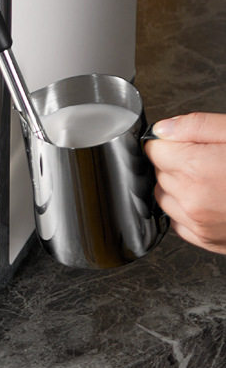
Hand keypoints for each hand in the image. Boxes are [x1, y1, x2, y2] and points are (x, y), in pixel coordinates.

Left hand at [145, 112, 225, 252]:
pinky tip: (213, 199)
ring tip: (212, 179)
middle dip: (176, 162)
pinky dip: (188, 209)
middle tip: (207, 159)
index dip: (169, 142)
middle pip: (159, 172)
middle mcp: (192, 200)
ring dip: (179, 186)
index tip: (184, 142)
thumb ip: (196, 126)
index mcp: (196, 168)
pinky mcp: (207, 241)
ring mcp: (199, 224)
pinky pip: (178, 221)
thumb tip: (163, 129)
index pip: (153, 149)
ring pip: (165, 197)